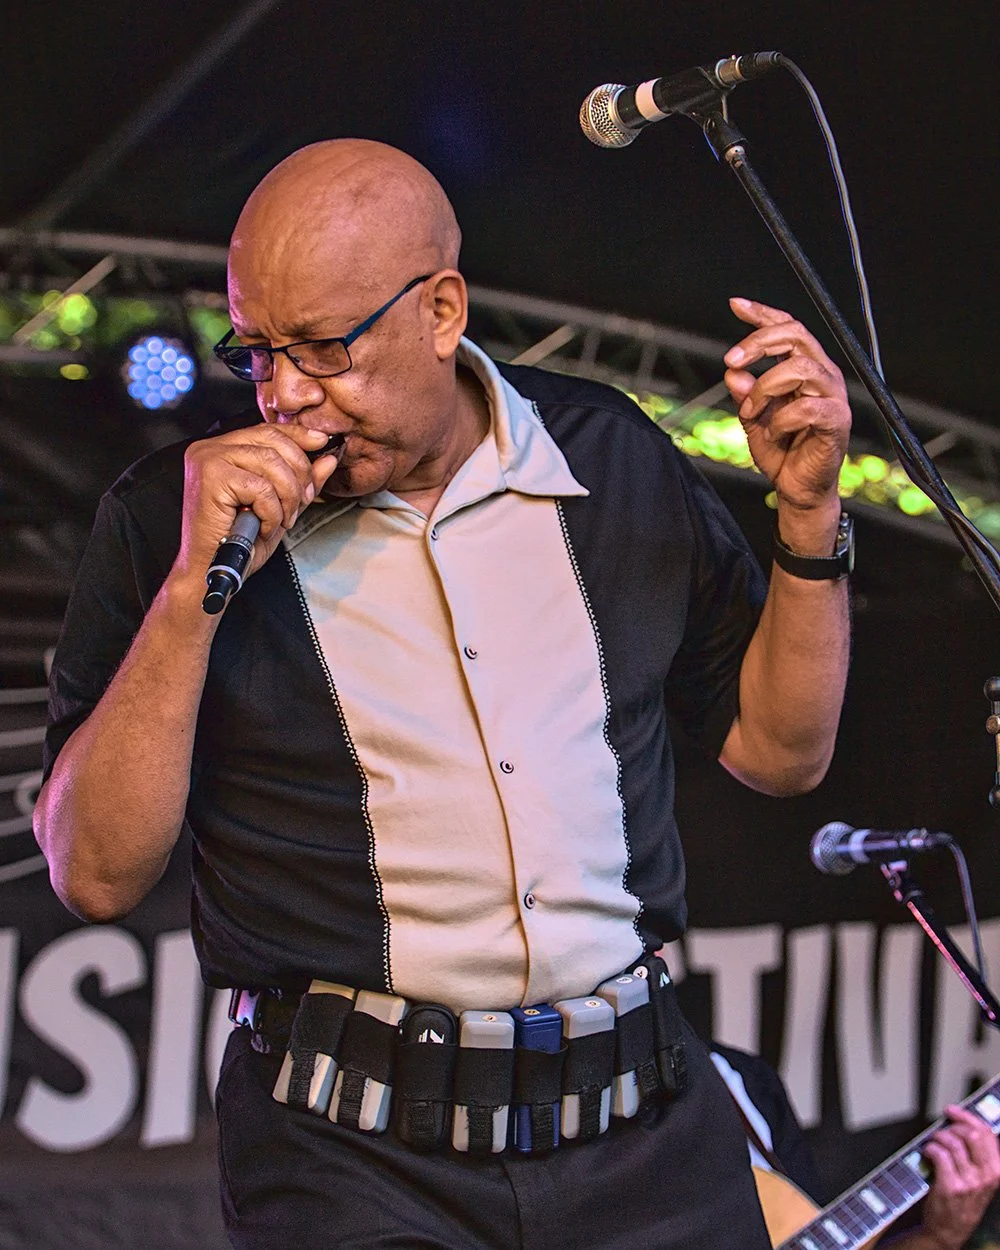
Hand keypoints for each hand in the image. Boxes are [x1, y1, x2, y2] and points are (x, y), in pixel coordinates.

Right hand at [174, 424, 341, 592]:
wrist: (209, 569)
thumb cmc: (237, 541)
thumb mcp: (278, 507)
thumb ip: (300, 483)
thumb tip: (328, 459)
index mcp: (223, 449)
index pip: (268, 431)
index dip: (298, 435)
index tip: (323, 442)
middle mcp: (211, 448)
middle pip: (273, 442)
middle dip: (299, 474)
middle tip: (302, 502)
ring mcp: (209, 459)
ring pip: (271, 463)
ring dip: (287, 496)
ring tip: (282, 519)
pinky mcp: (211, 477)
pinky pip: (261, 487)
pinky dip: (271, 511)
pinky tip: (264, 526)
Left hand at [723, 297, 850, 513]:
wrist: (797, 489)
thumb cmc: (781, 452)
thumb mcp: (753, 418)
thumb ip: (745, 394)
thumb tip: (734, 372)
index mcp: (805, 367)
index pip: (788, 328)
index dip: (763, 313)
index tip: (735, 305)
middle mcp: (822, 375)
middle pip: (797, 335)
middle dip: (759, 343)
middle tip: (731, 360)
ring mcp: (832, 397)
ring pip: (800, 368)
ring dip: (765, 387)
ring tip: (751, 411)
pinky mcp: (836, 421)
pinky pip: (807, 407)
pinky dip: (782, 420)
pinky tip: (774, 433)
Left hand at [918, 1105, 999, 1248]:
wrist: (950, 1230)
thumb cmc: (963, 1200)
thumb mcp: (980, 1179)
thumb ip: (978, 1154)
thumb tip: (964, 1124)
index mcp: (997, 1170)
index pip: (987, 1133)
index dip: (967, 1117)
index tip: (953, 1111)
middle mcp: (987, 1176)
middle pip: (971, 1134)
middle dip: (952, 1125)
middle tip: (942, 1130)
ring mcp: (970, 1182)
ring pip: (952, 1142)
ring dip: (937, 1137)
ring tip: (933, 1143)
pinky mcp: (951, 1186)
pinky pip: (939, 1154)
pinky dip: (929, 1148)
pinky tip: (927, 1153)